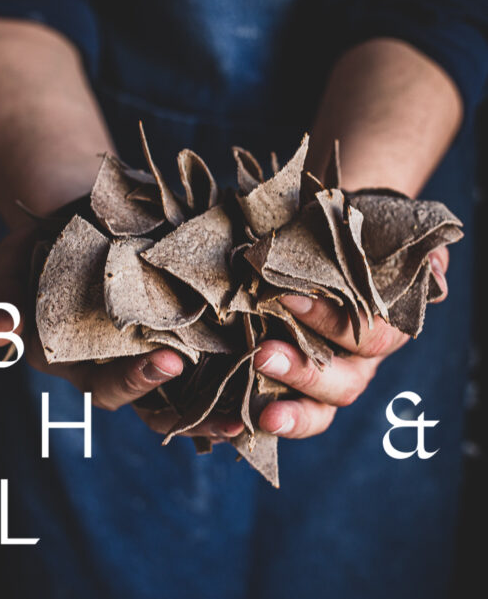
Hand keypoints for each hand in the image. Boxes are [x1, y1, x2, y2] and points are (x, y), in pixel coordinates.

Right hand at [0, 228, 243, 440]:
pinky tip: (278, 363)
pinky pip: (219, 359)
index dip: (137, 379)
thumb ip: (7, 294)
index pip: (109, 386)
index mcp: (86, 359)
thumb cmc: (52, 235)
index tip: (169, 358)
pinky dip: (244, 367)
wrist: (91, 206)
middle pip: (161, 404)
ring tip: (263, 407)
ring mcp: (161, 348)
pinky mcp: (193, 328)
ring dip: (226, 406)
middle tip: (236, 409)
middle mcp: (126, 363)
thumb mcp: (19, 257)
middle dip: (199, 410)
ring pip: (193, 394)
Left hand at [252, 246, 448, 438]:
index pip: (366, 338)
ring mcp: (324, 376)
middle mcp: (356, 363)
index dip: (331, 323)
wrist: (328, 241)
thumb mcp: (391, 240)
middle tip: (263, 355)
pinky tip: (229, 425)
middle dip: (304, 374)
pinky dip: (253, 421)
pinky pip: (279, 409)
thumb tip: (436, 269)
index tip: (290, 298)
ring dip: (286, 410)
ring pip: (316, 410)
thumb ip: (421, 257)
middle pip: (341, 386)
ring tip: (253, 406)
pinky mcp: (289, 380)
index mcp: (382, 332)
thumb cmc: (359, 241)